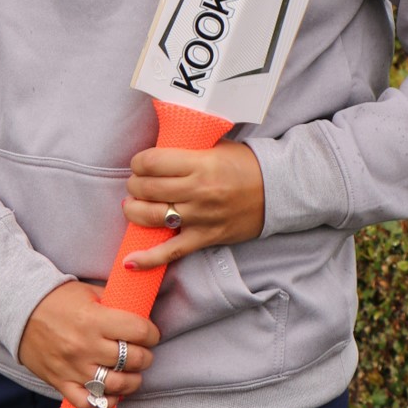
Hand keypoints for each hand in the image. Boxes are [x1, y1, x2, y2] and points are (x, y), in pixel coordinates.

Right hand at [17, 280, 159, 407]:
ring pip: (115, 385)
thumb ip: (114, 303)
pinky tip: (113, 395)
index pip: (138, 331)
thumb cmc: (59, 299)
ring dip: (132, 382)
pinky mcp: (61, 382)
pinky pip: (87, 403)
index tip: (152, 333)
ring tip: (133, 374)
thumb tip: (140, 310)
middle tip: (144, 352)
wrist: (21, 310)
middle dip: (145, 357)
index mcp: (94, 319)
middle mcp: (85, 346)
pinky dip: (104, 403)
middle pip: (131, 359)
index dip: (152, 333)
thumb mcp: (89, 292)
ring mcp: (72, 368)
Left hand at [121, 140, 264, 269]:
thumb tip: (159, 149)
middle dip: (134, 184)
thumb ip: (188, 148)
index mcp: (201, 164)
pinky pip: (172, 251)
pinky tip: (130, 261)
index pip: (153, 162)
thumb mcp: (216, 146)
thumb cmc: (245, 165)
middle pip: (149, 189)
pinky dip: (149, 259)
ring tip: (132, 205)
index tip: (139, 162)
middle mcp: (198, 191)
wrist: (277, 189)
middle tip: (136, 182)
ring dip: (134, 211)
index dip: (138, 162)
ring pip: (154, 217)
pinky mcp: (206, 237)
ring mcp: (201, 217)